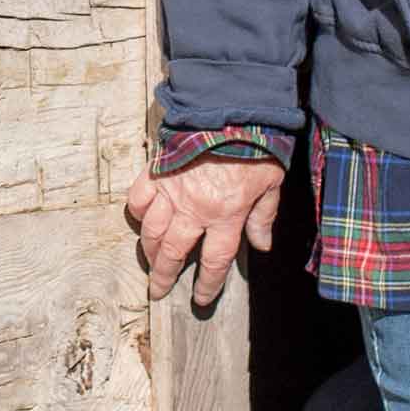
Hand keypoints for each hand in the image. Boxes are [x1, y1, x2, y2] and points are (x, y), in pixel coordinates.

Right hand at [122, 155, 284, 305]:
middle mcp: (195, 210)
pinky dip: (138, 212)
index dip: (207, 286)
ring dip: (149, 251)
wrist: (229, 110)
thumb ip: (264, 216)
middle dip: (163, 277)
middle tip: (157, 291)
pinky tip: (143, 219)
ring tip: (150, 261)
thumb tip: (261, 244)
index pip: (214, 263)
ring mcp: (172, 191)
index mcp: (226, 216)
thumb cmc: (254, 145)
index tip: (201, 299)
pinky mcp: (157, 172)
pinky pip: (138, 199)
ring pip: (152, 232)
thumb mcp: (271, 183)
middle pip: (174, 253)